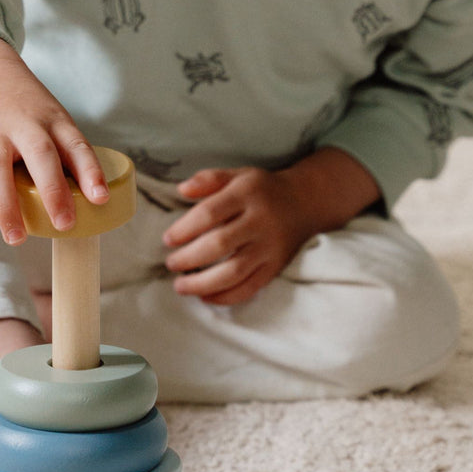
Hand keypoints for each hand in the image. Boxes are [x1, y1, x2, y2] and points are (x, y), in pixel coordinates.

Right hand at [0, 33, 108, 252]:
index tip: (101, 198)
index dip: (90, 171)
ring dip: (6, 207)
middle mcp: (22, 124)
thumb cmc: (28, 109)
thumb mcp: (52, 118)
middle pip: (39, 154)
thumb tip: (87, 208)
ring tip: (17, 239)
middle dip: (53, 190)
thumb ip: (65, 154)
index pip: (76, 143)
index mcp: (52, 119)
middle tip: (65, 224)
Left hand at [162, 149, 380, 306]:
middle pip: (220, 244)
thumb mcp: (237, 175)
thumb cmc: (262, 189)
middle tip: (171, 264)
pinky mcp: (275, 267)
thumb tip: (182, 189)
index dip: (185, 228)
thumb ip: (209, 179)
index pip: (210, 213)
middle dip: (190, 258)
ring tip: (181, 286)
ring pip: (234, 272)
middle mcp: (259, 222)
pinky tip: (205, 296)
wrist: (304, 202)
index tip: (168, 239)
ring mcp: (269, 247)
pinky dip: (226, 296)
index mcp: (246, 195)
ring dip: (204, 283)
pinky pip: (250, 287)